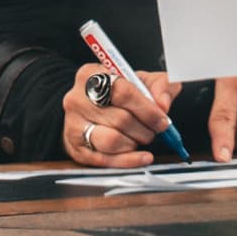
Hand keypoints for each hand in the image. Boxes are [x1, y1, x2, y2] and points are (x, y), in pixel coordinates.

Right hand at [61, 62, 180, 166]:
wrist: (92, 108)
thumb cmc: (118, 94)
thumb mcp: (141, 80)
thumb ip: (160, 85)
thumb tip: (163, 104)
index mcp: (91, 74)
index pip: (122, 92)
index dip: (147, 109)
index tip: (162, 119)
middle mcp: (77, 98)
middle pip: (120, 118)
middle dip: (144, 129)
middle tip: (155, 131)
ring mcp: (73, 124)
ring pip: (111, 140)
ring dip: (135, 144)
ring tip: (141, 139)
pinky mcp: (75, 147)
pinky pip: (105, 159)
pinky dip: (128, 161)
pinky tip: (142, 157)